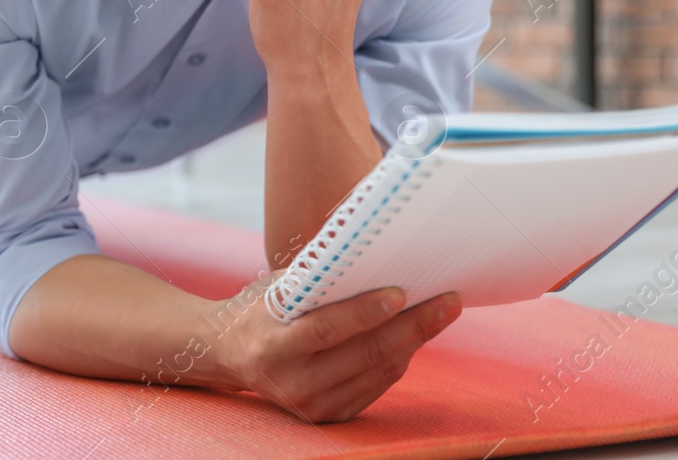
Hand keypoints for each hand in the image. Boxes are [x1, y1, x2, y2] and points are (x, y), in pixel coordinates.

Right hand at [222, 277, 461, 422]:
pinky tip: (414, 334)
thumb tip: (374, 260)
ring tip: (441, 311)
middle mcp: (294, 382)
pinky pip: (377, 384)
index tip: (402, 292)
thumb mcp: (277, 289)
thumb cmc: (260, 309)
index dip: (366, 311)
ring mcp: (313, 405)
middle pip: (365, 354)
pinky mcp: (330, 416)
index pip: (328, 329)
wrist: (229, 354)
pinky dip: (399, 357)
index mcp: (275, 346)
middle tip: (448, 300)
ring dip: (415, 340)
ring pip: (379, 371)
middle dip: (413, 325)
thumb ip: (318, 282)